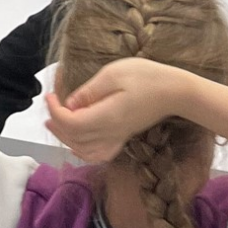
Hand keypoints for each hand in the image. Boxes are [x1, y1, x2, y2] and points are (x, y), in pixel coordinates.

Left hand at [46, 59, 195, 162]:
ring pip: (84, 150)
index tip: (50, 95)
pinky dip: (83, 151)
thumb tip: (70, 103)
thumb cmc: (148, 77)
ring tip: (55, 123)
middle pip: (74, 137)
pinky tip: (77, 141)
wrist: (177, 92)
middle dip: (56, 123)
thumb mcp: (115, 74)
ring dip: (66, 138)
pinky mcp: (124, 137)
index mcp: (107, 116)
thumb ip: (90, 91)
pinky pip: (100, 154)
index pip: (71, 123)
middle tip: (49, 105)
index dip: (55, 111)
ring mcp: (118, 137)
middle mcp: (111, 132)